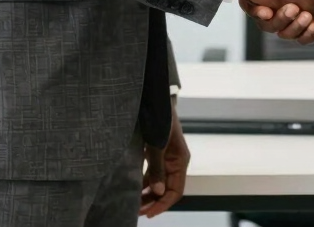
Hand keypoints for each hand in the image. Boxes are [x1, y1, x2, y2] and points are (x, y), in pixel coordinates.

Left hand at [139, 98, 189, 217]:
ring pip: (159, 183)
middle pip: (167, 189)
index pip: (176, 191)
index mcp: (180, 161)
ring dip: (148, 194)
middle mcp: (175, 162)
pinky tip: (134, 189)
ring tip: (133, 204)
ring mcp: (166, 159)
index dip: (163, 204)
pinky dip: (144, 183)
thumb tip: (158, 192)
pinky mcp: (157, 155)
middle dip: (153, 202)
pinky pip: (153, 174)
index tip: (149, 214)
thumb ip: (157, 168)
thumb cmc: (161, 120)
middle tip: (137, 212)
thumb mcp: (157, 145)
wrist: (157, 100)